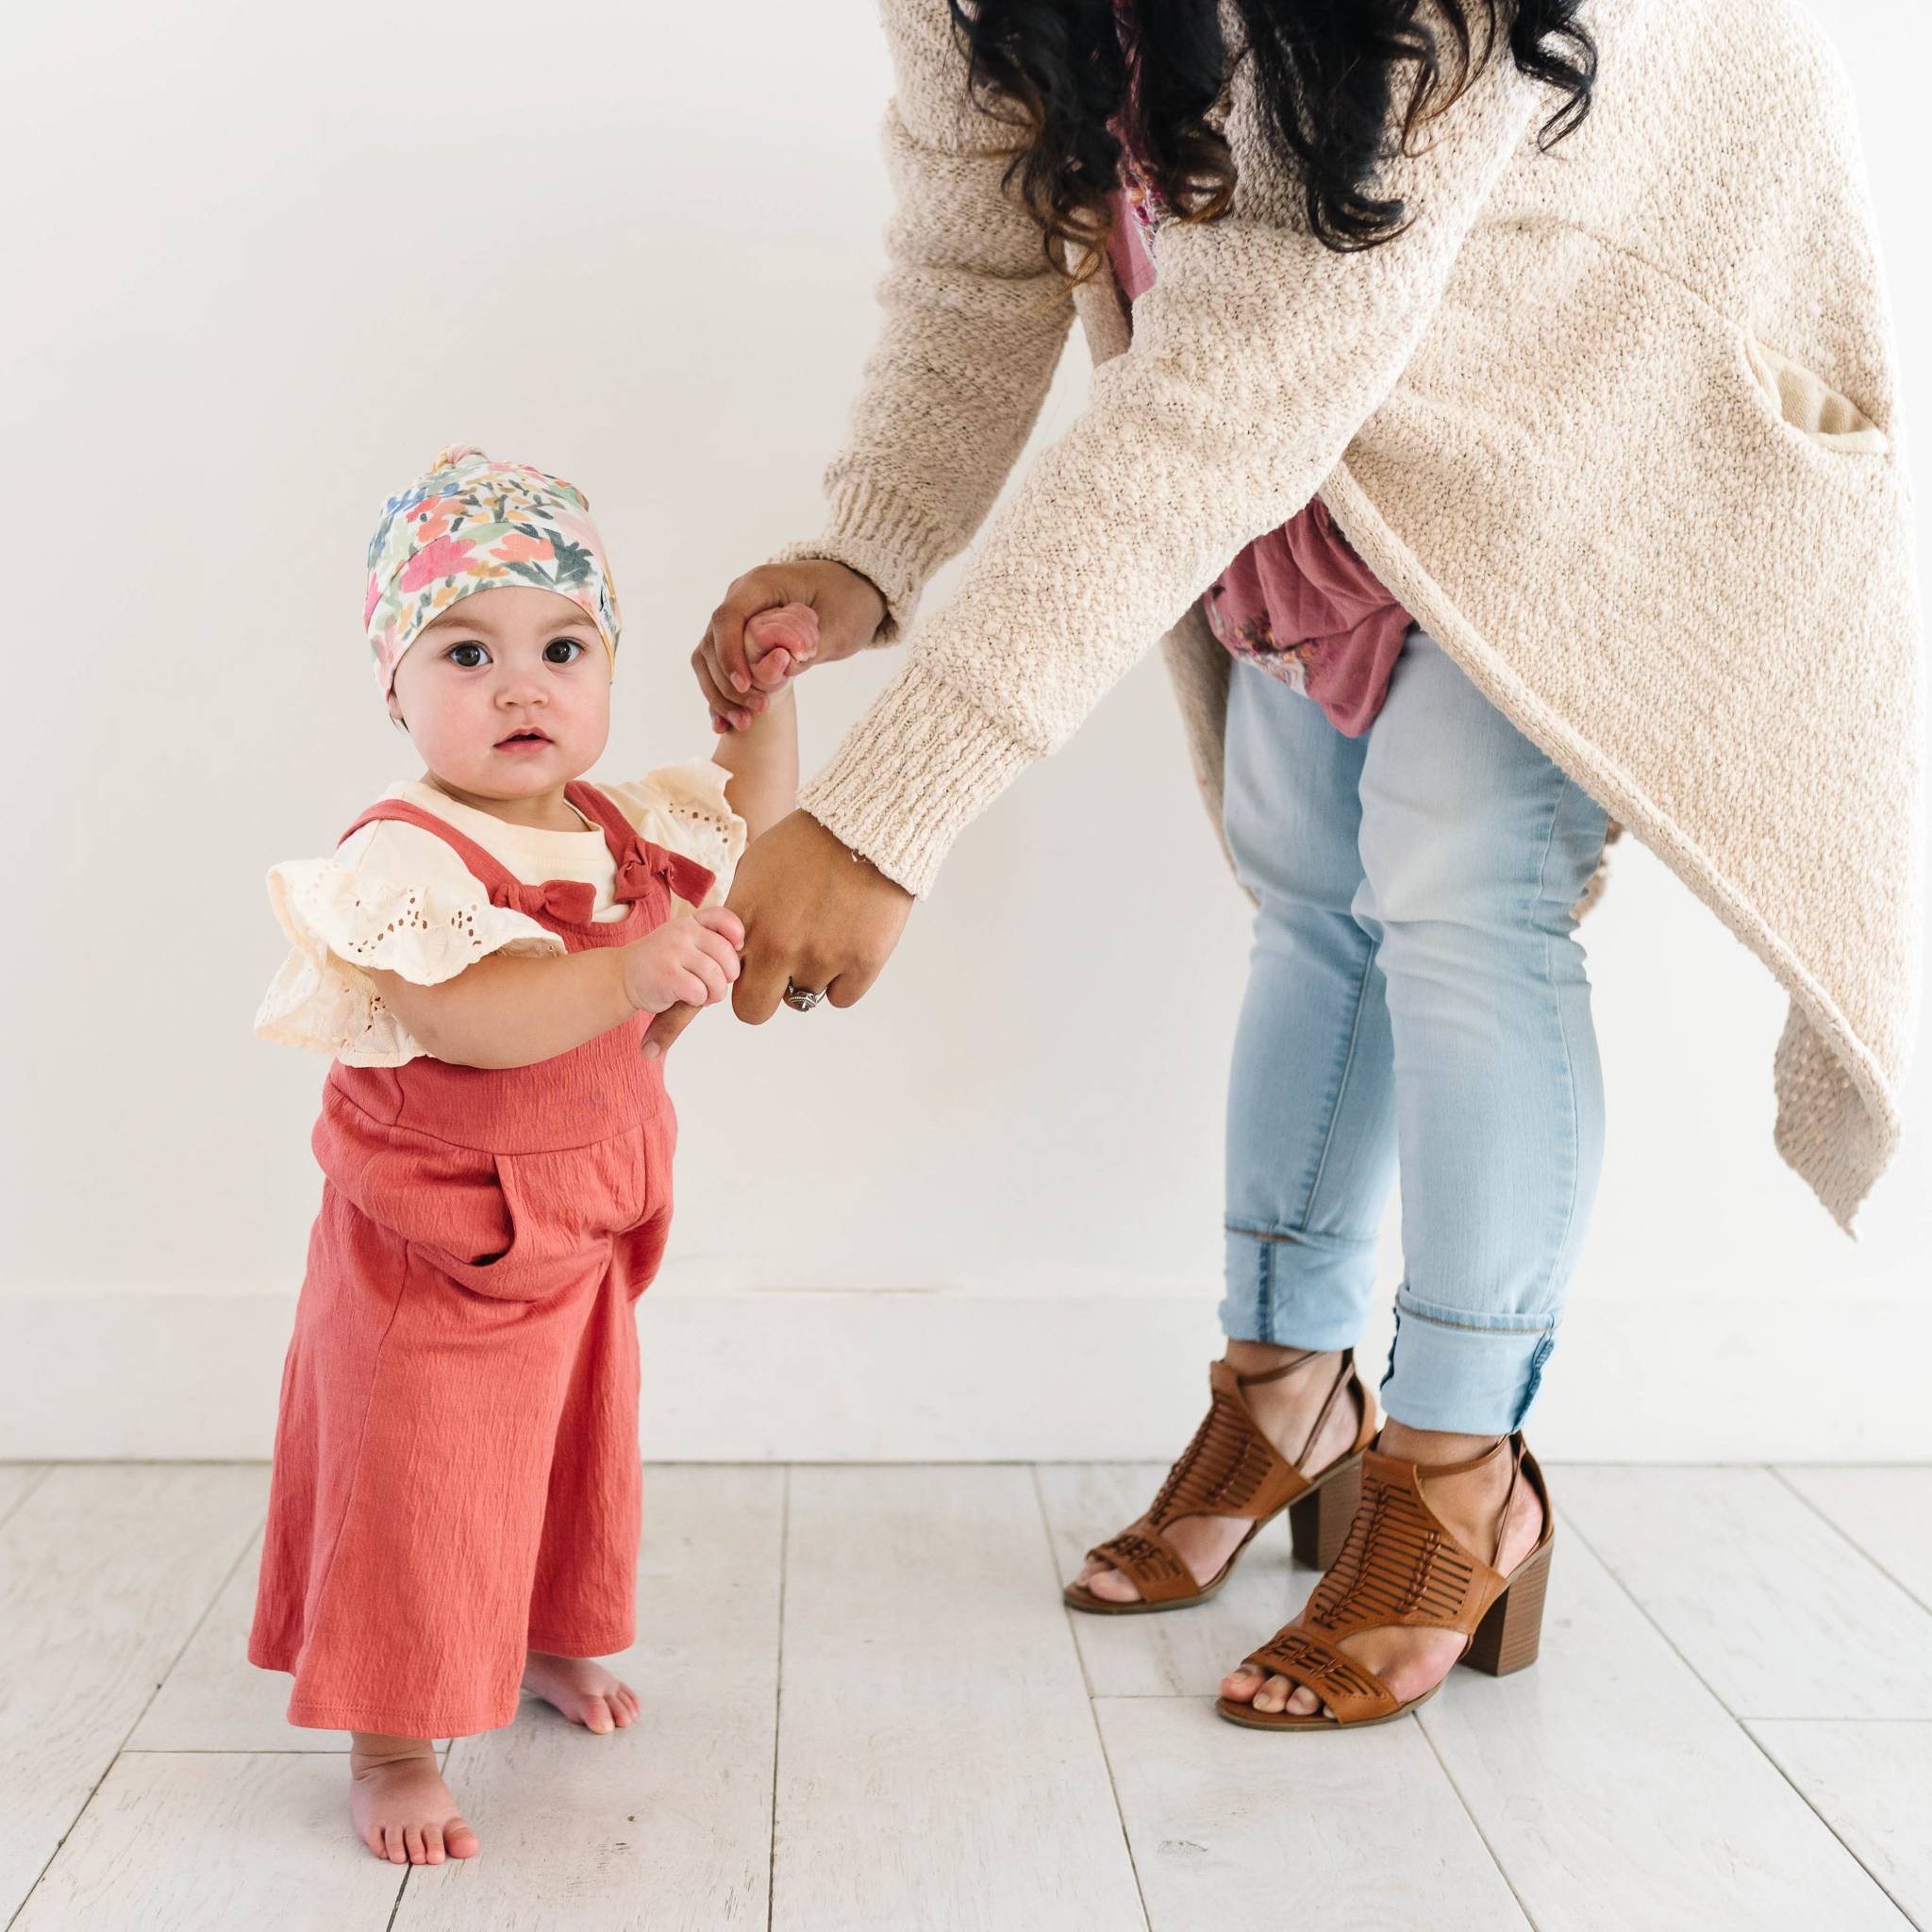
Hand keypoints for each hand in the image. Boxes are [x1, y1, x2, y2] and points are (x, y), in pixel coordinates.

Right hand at [623, 906, 744, 1015]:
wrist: (624, 977)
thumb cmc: (663, 963)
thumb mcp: (683, 941)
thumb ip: (709, 938)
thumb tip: (740, 947)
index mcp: (689, 922)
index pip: (722, 917)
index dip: (736, 934)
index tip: (735, 949)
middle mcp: (682, 932)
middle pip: (726, 954)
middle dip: (729, 975)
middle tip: (718, 984)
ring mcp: (673, 952)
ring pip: (715, 976)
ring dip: (715, 992)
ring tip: (705, 995)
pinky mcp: (667, 975)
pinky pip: (699, 991)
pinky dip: (699, 1000)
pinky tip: (688, 997)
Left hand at [641, 811, 910, 1058]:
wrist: (867, 828)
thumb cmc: (807, 843)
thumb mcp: (755, 872)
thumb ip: (738, 915)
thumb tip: (733, 944)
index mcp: (745, 923)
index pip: (701, 984)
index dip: (673, 1023)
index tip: (648, 1051)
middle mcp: (779, 947)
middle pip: (753, 1009)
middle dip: (762, 992)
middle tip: (779, 967)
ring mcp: (821, 957)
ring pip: (802, 998)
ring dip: (808, 975)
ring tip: (824, 931)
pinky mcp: (861, 962)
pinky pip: (841, 996)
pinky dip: (844, 975)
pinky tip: (849, 938)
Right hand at [695, 560, 887, 730]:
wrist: (850, 592)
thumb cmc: (847, 602)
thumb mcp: (838, 625)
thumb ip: (810, 646)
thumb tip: (782, 669)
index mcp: (760, 584)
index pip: (727, 617)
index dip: (730, 653)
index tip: (746, 685)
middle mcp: (740, 600)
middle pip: (712, 643)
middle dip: (727, 682)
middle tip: (757, 709)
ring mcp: (737, 622)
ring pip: (708, 660)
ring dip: (721, 695)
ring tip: (744, 723)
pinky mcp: (740, 642)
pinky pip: (719, 670)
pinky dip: (721, 696)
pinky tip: (723, 726)